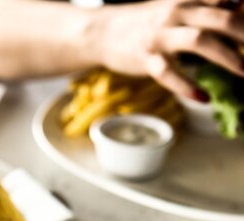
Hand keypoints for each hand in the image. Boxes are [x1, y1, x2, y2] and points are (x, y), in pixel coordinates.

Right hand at [93, 0, 243, 98]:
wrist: (105, 31)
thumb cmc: (149, 22)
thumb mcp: (179, 9)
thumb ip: (209, 11)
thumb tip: (240, 11)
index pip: (225, 1)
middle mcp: (176, 12)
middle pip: (220, 19)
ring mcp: (160, 36)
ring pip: (199, 41)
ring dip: (226, 57)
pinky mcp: (145, 59)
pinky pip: (168, 73)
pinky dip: (186, 86)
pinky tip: (203, 97)